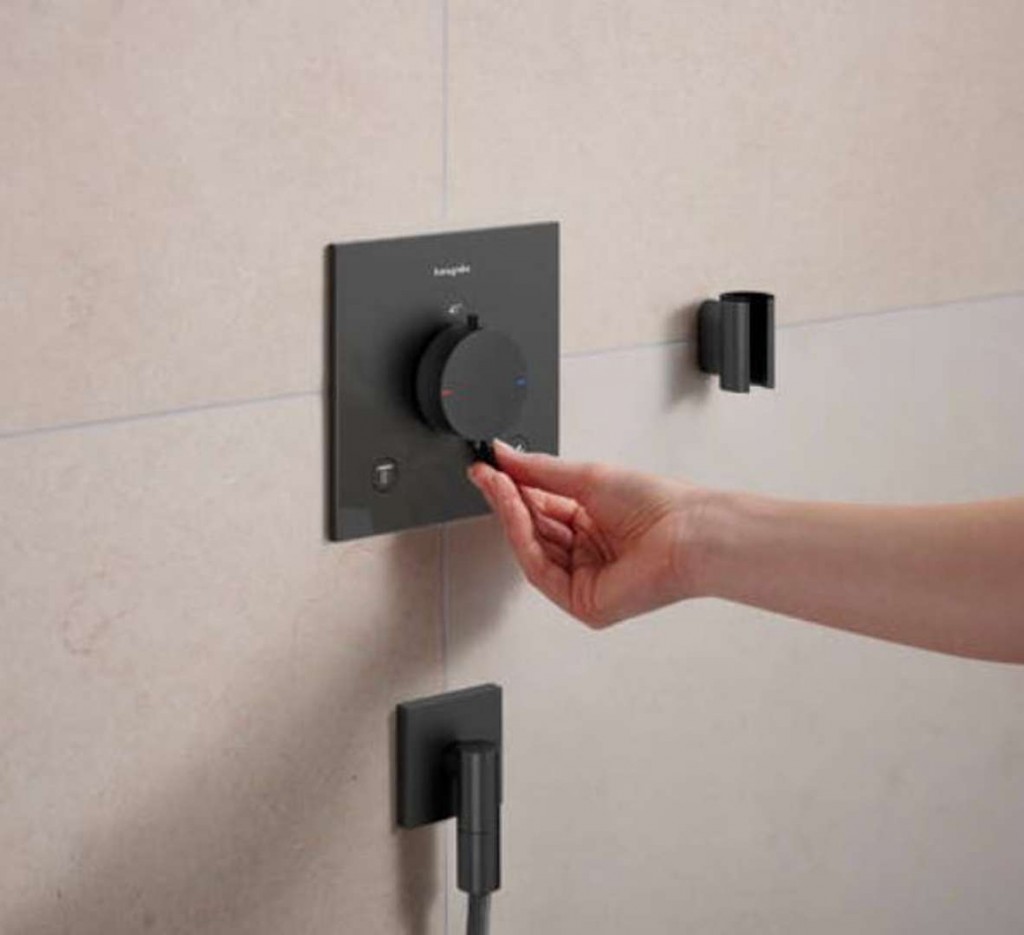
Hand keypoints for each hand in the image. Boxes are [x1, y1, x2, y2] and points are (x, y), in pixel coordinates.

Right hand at [467, 441, 708, 626]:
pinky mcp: (582, 602)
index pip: (540, 508)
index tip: (490, 468)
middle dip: (507, 500)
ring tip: (499, 486)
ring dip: (512, 515)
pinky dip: (523, 539)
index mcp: (593, 525)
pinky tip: (516, 512)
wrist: (687, 533)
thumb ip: (540, 470)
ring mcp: (584, 580)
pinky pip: (540, 570)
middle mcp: (587, 554)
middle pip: (532, 529)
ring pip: (531, 549)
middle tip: (487, 474)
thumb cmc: (659, 507)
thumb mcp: (588, 477)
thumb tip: (505, 456)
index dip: (513, 488)